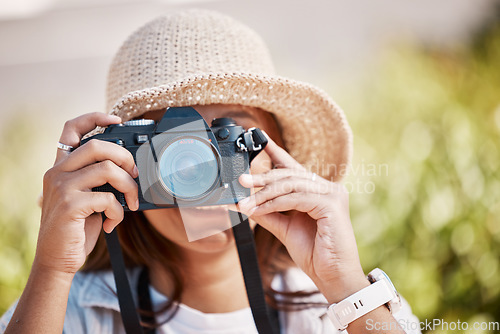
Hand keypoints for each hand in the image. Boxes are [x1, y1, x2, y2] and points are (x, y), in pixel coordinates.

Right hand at [36, 112, 138, 275]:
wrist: (57, 259)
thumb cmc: (77, 227)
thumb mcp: (87, 197)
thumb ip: (99, 180)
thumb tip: (130, 167)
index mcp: (61, 167)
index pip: (71, 129)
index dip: (94, 117)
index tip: (116, 119)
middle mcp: (57, 172)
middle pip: (97, 145)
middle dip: (125, 157)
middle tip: (135, 175)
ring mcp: (61, 188)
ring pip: (107, 169)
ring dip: (128, 186)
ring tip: (131, 204)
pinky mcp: (70, 205)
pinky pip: (107, 198)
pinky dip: (118, 211)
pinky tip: (112, 223)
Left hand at [238, 132, 367, 302]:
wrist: (332, 276)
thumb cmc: (313, 252)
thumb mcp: (284, 228)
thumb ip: (267, 212)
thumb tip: (243, 202)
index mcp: (317, 191)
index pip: (294, 168)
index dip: (277, 153)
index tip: (260, 140)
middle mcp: (327, 188)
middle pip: (289, 175)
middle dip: (263, 177)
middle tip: (242, 180)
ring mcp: (332, 194)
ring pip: (291, 184)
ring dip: (265, 194)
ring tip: (247, 203)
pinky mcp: (332, 204)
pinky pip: (297, 198)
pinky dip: (276, 203)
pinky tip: (260, 210)